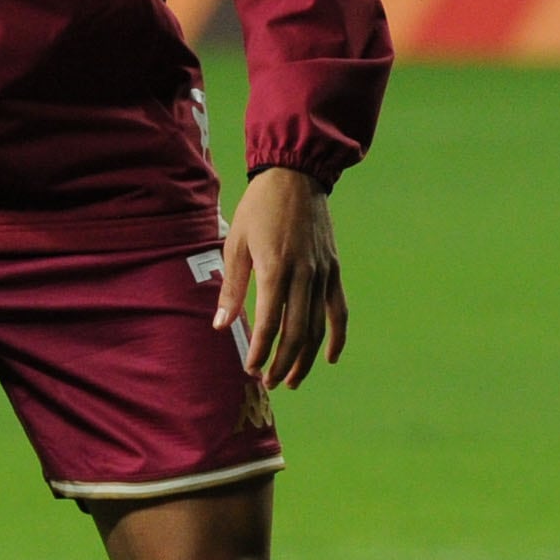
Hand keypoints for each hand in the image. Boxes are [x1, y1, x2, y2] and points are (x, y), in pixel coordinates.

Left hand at [213, 168, 348, 392]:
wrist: (296, 177)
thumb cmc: (259, 209)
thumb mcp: (236, 244)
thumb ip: (231, 288)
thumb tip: (221, 326)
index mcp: (275, 268)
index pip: (270, 323)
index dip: (261, 350)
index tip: (250, 368)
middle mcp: (303, 275)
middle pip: (296, 332)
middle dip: (282, 362)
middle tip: (269, 383)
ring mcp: (322, 274)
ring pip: (317, 327)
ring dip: (305, 358)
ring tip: (292, 380)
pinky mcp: (333, 271)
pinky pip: (338, 310)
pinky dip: (336, 336)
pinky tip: (327, 358)